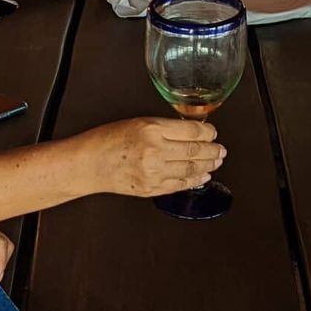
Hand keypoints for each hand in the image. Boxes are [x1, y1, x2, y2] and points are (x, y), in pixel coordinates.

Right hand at [81, 117, 224, 195]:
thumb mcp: (137, 122)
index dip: (207, 132)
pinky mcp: (151, 188)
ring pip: (190, 168)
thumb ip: (164, 127)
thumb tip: (190, 132)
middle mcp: (154, 150)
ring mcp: (153, 172)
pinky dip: (194, 180)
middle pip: (195, 150)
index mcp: (151, 128)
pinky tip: (202, 176)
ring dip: (208, 165)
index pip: (190, 130)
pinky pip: (179, 184)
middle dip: (213, 150)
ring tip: (216, 161)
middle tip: (221, 149)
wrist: (89, 164)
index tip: (213, 132)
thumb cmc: (107, 141)